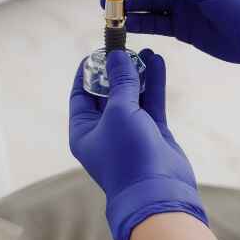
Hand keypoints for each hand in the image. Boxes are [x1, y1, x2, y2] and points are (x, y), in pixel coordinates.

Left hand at [68, 48, 207, 239]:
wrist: (159, 193)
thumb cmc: (129, 156)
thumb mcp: (119, 112)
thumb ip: (120, 82)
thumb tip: (117, 56)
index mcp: (83, 130)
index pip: (80, 94)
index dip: (87, 71)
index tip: (98, 50)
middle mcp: (104, 130)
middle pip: (107, 92)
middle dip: (116, 69)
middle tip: (125, 46)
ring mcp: (129, 131)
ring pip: (132, 95)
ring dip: (138, 73)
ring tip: (145, 50)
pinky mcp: (152, 132)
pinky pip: (151, 102)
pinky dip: (154, 83)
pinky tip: (157, 62)